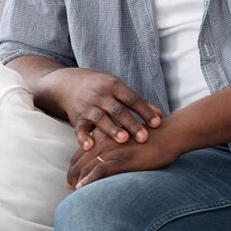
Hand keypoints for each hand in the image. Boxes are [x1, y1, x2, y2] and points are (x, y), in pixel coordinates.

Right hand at [39, 68, 162, 150]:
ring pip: (100, 118)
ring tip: (124, 140)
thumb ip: (139, 103)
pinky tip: (90, 147)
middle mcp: (101, 95)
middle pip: (118, 110)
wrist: (69, 83)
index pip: (133, 99)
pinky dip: (83, 137)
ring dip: (112, 129)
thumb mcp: (120, 90)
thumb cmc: (103, 88)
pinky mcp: (76, 117)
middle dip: (131, 123)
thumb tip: (161, 116)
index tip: (157, 124)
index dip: (145, 111)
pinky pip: (79, 128)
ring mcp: (87, 106)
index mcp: (115, 86)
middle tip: (144, 137)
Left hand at [66, 128, 180, 189]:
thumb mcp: (131, 137)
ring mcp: (113, 150)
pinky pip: (99, 171)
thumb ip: (119, 144)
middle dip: (72, 175)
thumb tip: (114, 157)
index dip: (74, 166)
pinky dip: (88, 181)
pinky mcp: (122, 159)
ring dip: (77, 181)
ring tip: (74, 191)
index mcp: (106, 135)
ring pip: (86, 166)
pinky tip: (82, 189)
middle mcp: (105, 141)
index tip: (73, 178)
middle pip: (79, 160)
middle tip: (70, 187)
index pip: (81, 152)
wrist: (172, 134)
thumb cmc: (156, 138)